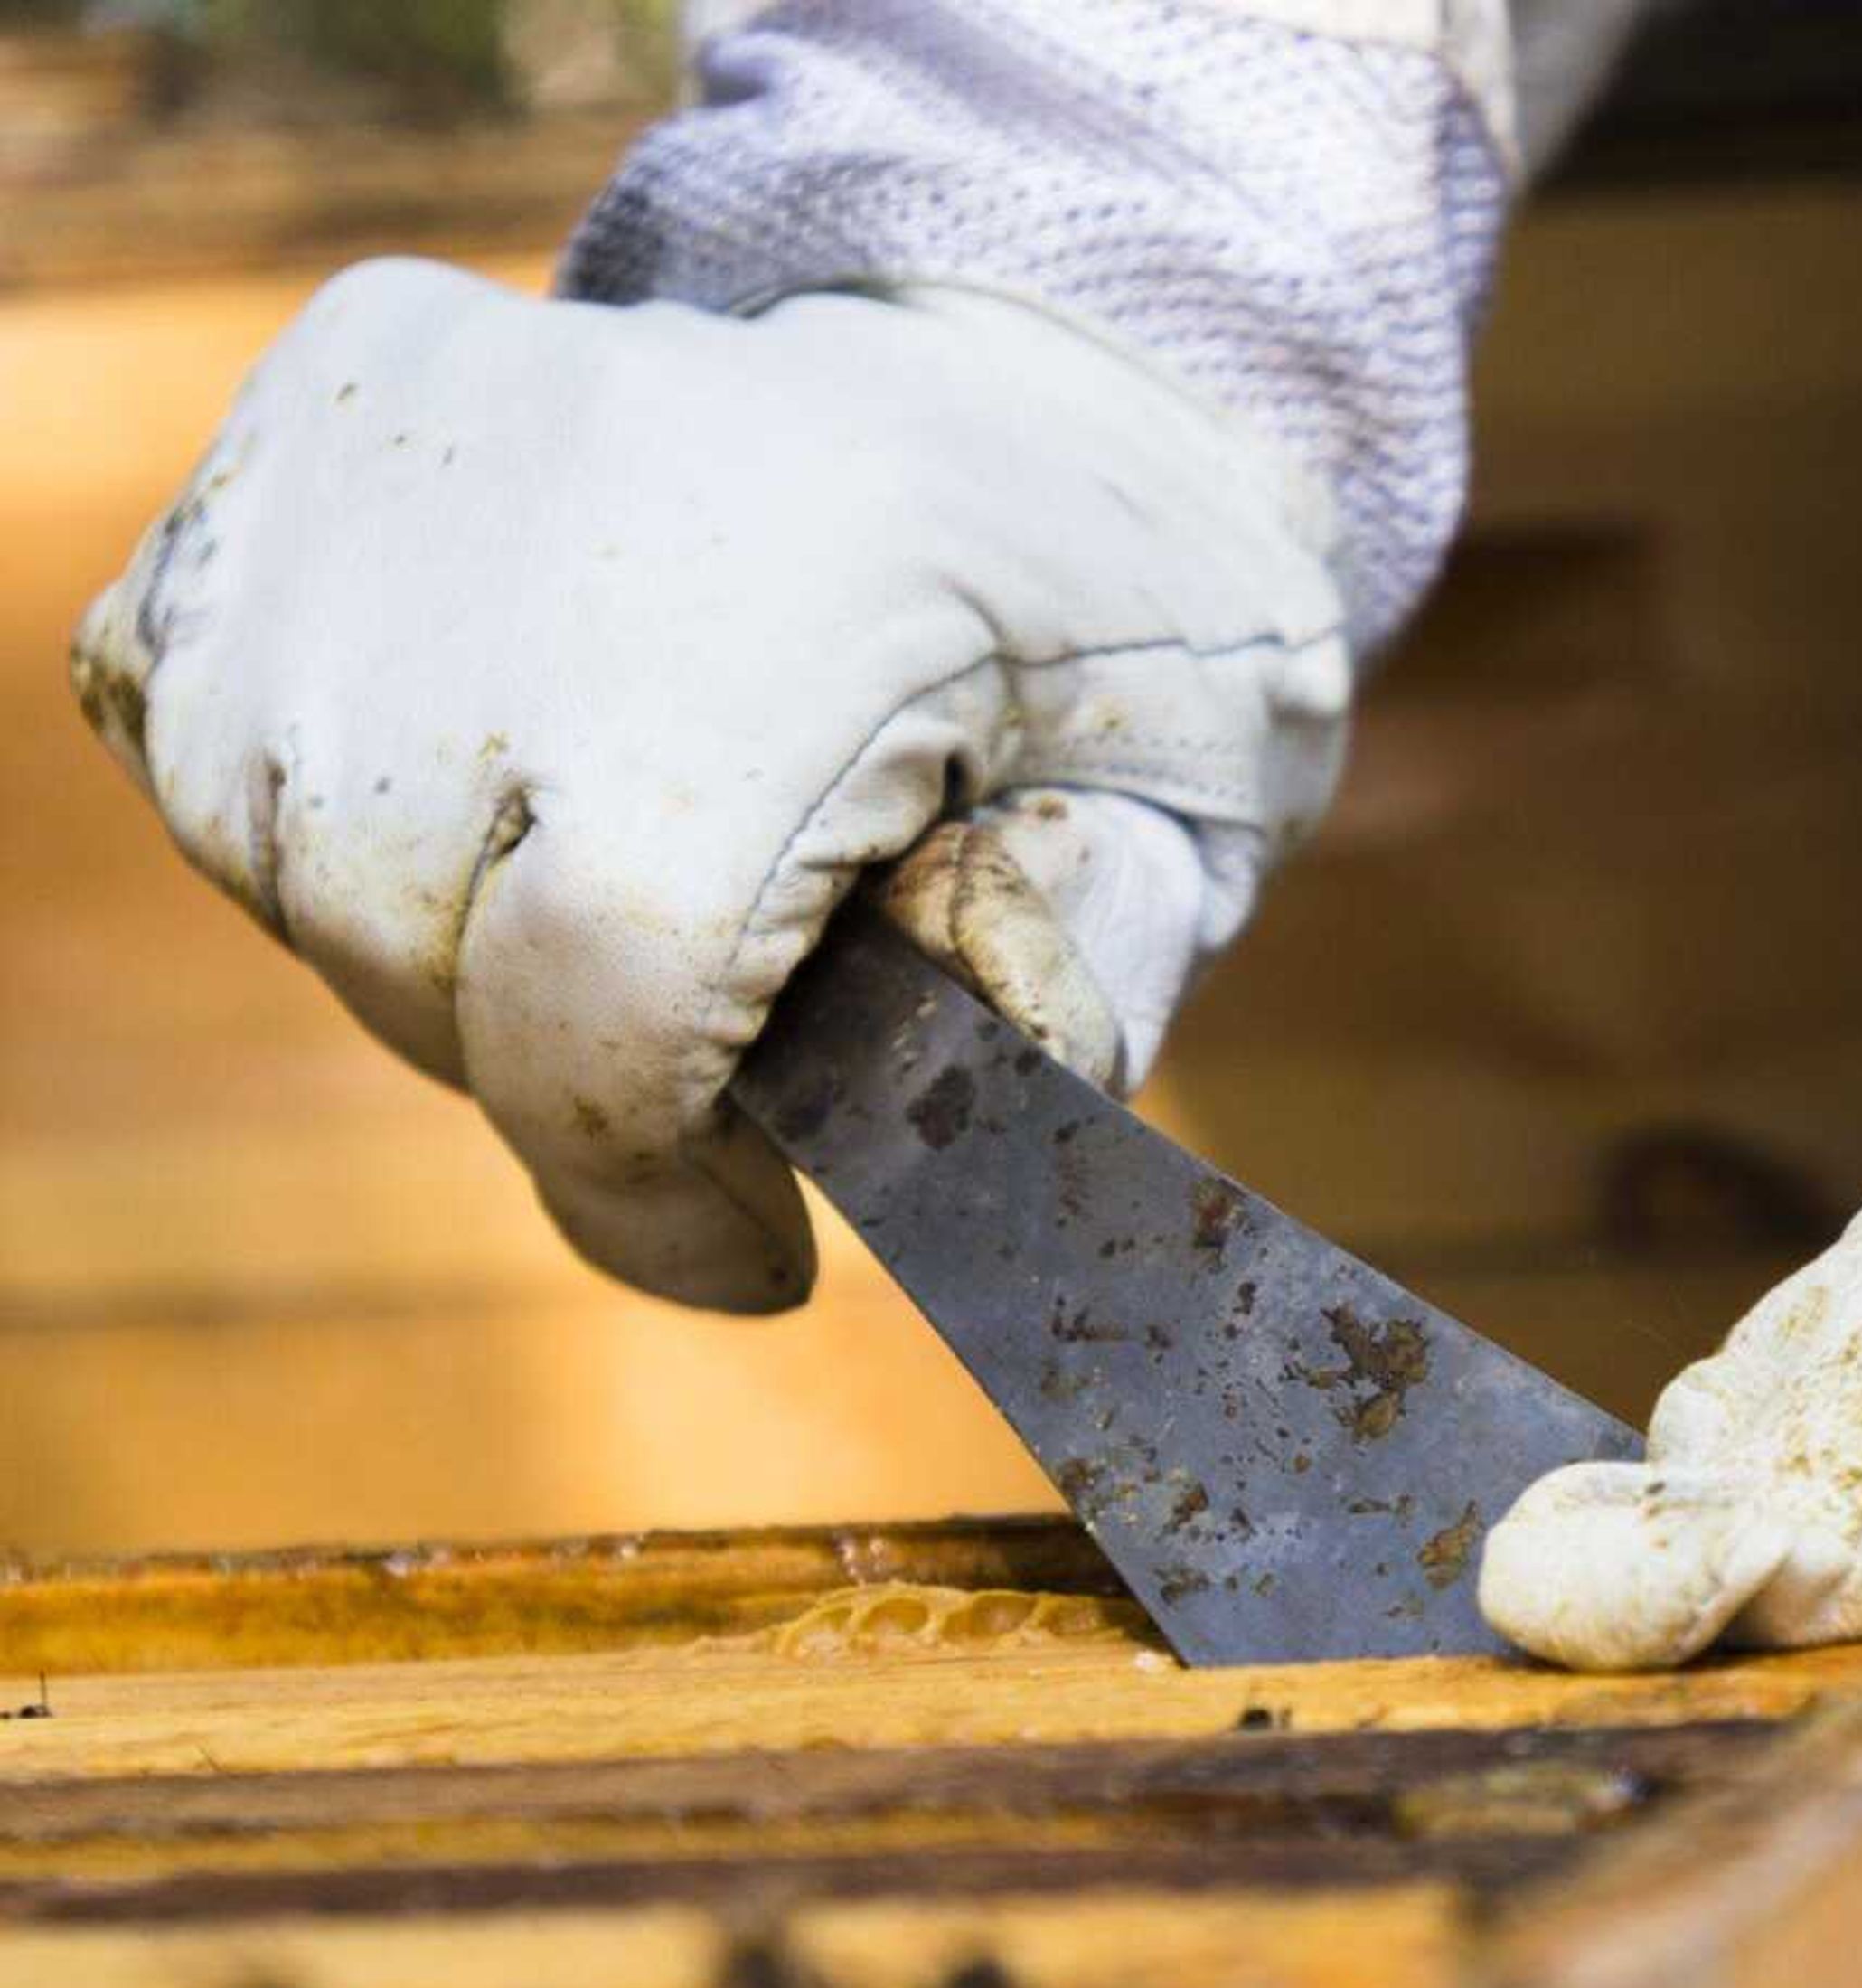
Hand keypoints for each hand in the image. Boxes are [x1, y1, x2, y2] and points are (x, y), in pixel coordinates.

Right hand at [72, 260, 1348, 1309]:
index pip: (604, 975)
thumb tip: (937, 1150)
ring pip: (265, 831)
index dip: (645, 1177)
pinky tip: (482, 788)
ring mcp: (424, 419)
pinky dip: (300, 799)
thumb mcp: (1203, 809)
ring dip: (417, 941)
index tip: (752, 1256)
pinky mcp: (333, 391)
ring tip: (607, 910)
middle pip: (403, 931)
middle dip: (549, 1067)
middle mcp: (579, 475)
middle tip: (703, 1069)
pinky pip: (185, 696)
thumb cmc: (1126, 627)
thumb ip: (1084, 984)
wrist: (1033, 383)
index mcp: (830, 592)